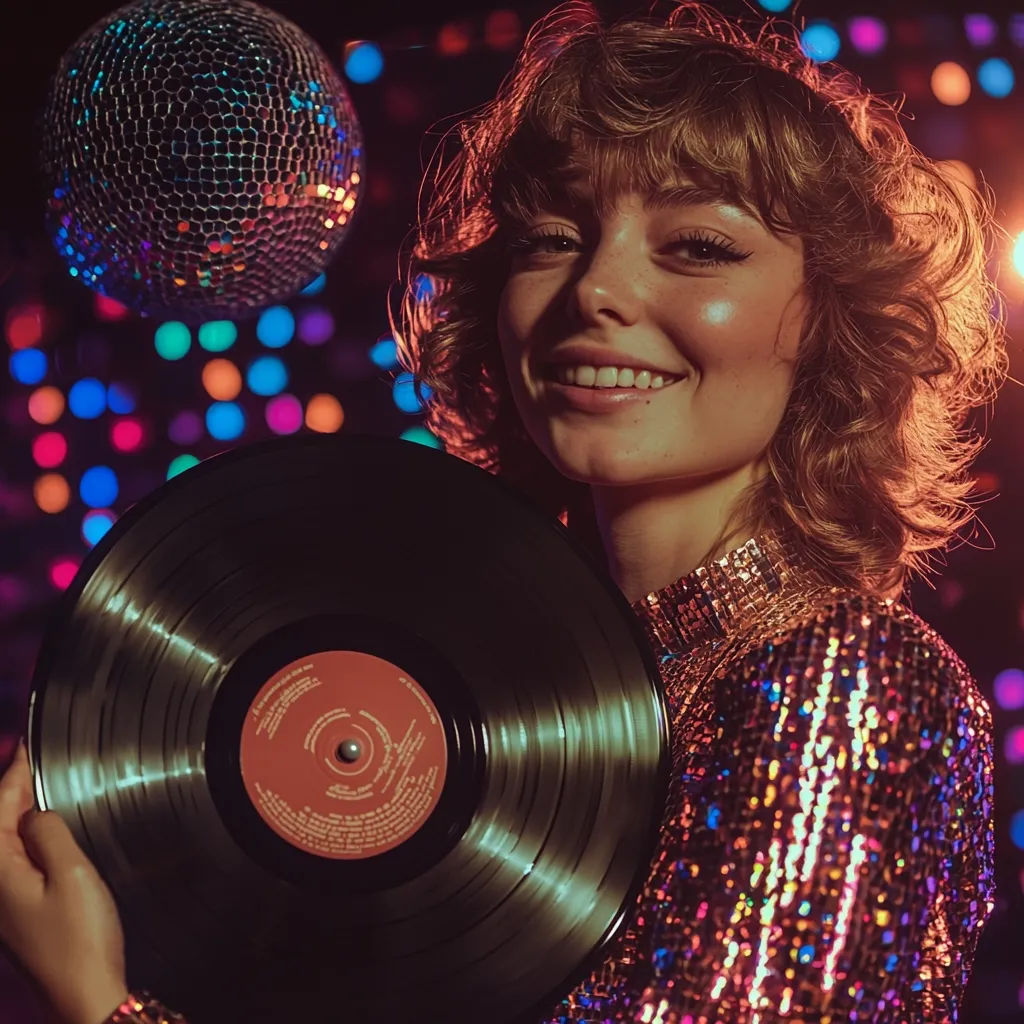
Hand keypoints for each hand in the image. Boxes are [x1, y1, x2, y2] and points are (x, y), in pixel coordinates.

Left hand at [0, 739, 129, 1023]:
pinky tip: (45, 828)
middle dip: (12, 788)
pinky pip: (16, 859)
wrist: (85, 993)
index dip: (14, 771)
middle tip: (33, 757)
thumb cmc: (79, 942)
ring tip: (38, 782)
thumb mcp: (70, 872)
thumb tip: (36, 810)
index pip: (0, 805)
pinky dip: (27, 834)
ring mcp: (4, 901)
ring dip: (19, 810)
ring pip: (6, 840)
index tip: (25, 746)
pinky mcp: (19, 912)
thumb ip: (49, 831)